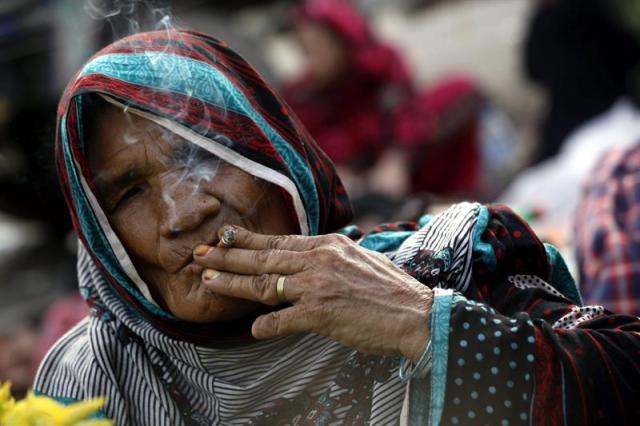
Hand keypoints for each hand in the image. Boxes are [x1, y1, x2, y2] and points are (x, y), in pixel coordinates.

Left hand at [193, 226, 432, 361]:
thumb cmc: (391, 290)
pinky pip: (282, 320)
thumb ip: (330, 257)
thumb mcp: (359, 259)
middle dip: (227, 256)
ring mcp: (317, 286)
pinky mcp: (320, 313)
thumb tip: (308, 261)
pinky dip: (265, 326)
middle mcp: (318, 260)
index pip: (279, 240)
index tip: (223, 236)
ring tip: (208, 282)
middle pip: (263, 257)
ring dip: (232, 284)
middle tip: (199, 255)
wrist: (415, 313)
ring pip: (264, 283)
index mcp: (328, 245)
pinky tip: (251, 329)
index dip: (247, 240)